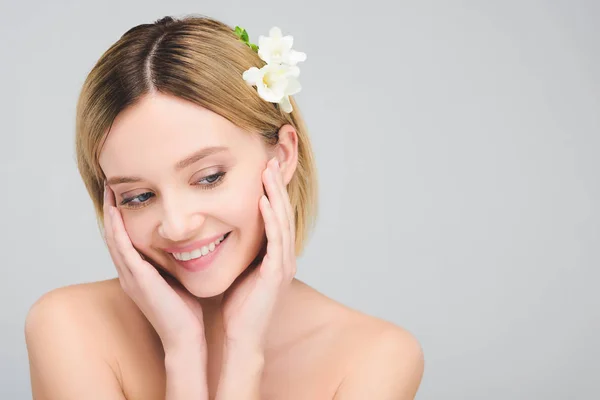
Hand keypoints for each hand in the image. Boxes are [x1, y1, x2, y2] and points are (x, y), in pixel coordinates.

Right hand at [103, 183, 205, 351]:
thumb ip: (178, 261)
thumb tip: (192, 242)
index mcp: (138, 274)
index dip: (121, 217)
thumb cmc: (187, 311)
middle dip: (111, 209)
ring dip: (110, 214)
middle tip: (110, 184)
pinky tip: (114, 211)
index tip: (125, 194)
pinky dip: (116, 229)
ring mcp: (130, 276)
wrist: (185, 337)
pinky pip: (121, 249)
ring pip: (113, 239)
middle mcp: (129, 274)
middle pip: (113, 235)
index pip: (125, 239)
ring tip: (109, 190)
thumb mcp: (180, 278)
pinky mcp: (137, 279)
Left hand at [221, 157, 296, 350]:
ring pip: (282, 220)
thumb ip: (239, 251)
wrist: (241, 337)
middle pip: (283, 212)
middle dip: (277, 185)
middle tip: (270, 159)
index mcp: (275, 255)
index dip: (271, 192)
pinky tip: (263, 201)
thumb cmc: (237, 307)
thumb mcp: (239, 270)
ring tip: (268, 171)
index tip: (262, 168)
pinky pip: (276, 240)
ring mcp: (283, 264)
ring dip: (276, 194)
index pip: (275, 216)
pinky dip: (271, 219)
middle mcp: (284, 256)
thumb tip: (221, 231)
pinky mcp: (277, 273)